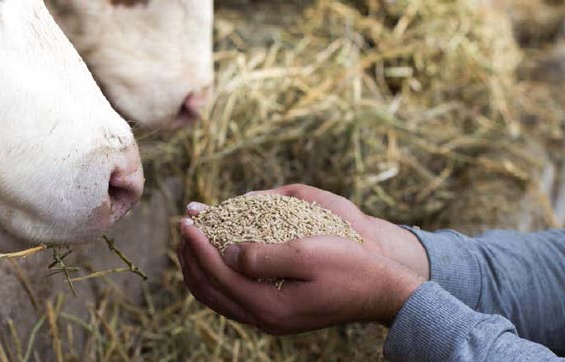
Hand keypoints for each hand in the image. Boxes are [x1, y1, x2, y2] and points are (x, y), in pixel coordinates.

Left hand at [178, 218, 423, 334]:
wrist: (380, 291)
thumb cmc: (349, 267)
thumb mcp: (307, 253)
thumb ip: (262, 256)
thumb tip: (226, 254)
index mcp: (267, 306)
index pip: (216, 273)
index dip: (197, 244)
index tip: (188, 219)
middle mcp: (263, 319)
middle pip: (208, 290)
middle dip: (190, 257)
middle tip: (184, 226)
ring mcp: (269, 320)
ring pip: (216, 297)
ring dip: (199, 268)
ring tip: (192, 239)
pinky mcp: (276, 313)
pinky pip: (232, 298)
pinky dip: (216, 276)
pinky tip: (218, 255)